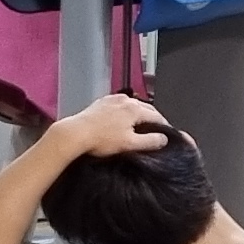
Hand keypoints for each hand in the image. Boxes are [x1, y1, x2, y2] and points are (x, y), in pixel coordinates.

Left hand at [54, 93, 175, 158]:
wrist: (76, 133)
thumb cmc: (102, 139)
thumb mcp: (130, 144)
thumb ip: (150, 141)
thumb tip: (163, 139)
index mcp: (135, 109)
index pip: (157, 116)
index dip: (164, 126)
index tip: (166, 133)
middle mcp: (126, 100)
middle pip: (146, 108)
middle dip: (153, 118)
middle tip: (156, 129)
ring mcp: (113, 99)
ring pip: (133, 104)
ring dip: (139, 113)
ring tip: (140, 124)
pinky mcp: (102, 102)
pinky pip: (119, 104)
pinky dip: (125, 110)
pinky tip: (122, 118)